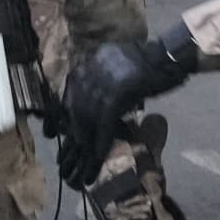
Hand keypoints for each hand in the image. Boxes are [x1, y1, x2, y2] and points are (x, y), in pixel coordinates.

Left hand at [59, 21, 197, 185]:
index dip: (57, 117)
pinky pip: (105, 123)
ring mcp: (103, 81)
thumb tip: (90, 106)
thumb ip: (100, 83)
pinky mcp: (118, 93)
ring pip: (87, 118)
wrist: (169, 55)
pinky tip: (97, 157)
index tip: (50, 134)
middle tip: (68, 158)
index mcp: (89, 63)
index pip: (66, 93)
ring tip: (83, 163)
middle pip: (74, 109)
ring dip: (84, 144)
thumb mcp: (116, 68)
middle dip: (71, 136)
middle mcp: (91, 70)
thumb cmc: (148, 64)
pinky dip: (101, 141)